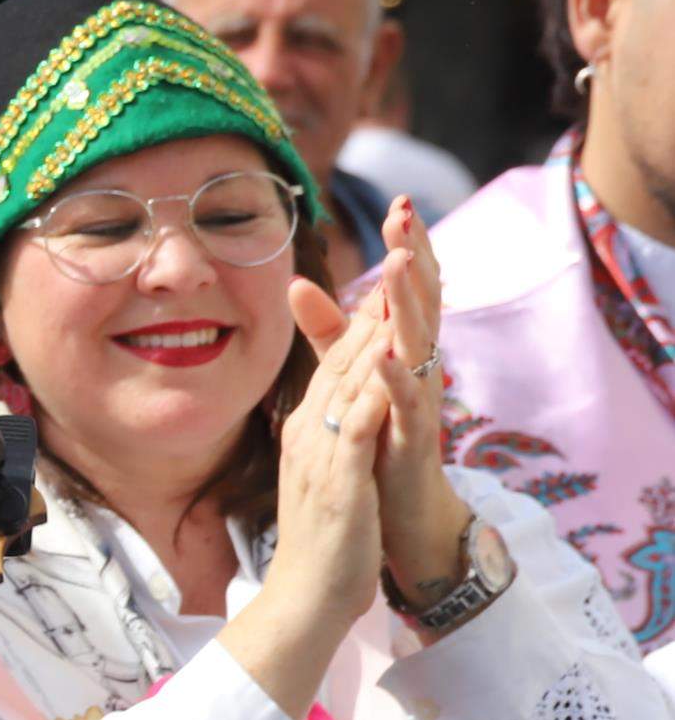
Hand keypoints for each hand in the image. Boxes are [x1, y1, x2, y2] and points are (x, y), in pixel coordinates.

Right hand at [227, 275, 397, 714]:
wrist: (305, 599)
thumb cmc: (323, 546)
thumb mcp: (325, 480)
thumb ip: (329, 441)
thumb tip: (336, 412)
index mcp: (308, 434)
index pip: (335, 367)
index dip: (361, 323)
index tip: (384, 282)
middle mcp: (309, 436)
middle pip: (340, 363)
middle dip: (368, 313)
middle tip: (393, 263)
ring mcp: (321, 457)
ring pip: (345, 385)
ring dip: (370, 337)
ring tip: (393, 294)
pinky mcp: (337, 481)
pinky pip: (355, 428)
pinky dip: (371, 392)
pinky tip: (388, 363)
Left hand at [360, 201, 471, 606]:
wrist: (399, 517)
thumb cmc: (379, 441)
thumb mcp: (350, 377)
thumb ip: (328, 332)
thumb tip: (298, 281)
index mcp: (405, 351)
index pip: (408, 289)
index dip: (407, 246)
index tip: (400, 201)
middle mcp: (420, 370)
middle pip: (421, 304)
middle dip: (415, 257)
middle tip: (409, 211)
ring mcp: (419, 405)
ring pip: (420, 345)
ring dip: (410, 304)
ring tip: (401, 263)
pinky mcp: (412, 442)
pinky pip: (407, 406)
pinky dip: (398, 379)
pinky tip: (389, 355)